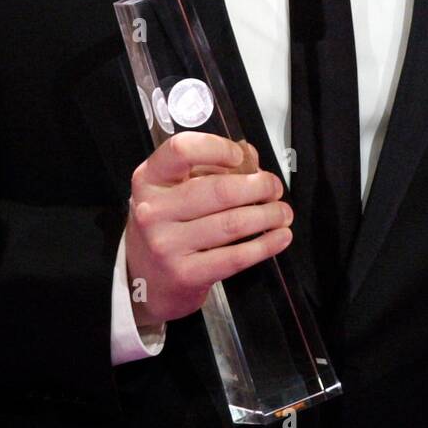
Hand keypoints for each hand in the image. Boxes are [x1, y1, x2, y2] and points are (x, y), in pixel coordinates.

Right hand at [124, 132, 292, 327]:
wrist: (146, 280)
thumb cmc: (166, 226)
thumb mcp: (173, 191)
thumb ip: (209, 169)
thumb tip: (251, 158)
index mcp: (149, 179)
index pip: (182, 150)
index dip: (218, 148)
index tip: (241, 156)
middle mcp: (152, 210)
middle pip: (218, 189)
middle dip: (258, 186)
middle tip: (275, 188)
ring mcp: (167, 244)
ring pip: (232, 223)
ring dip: (267, 215)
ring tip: (282, 212)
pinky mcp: (185, 274)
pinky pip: (235, 257)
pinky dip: (264, 245)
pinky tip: (279, 237)